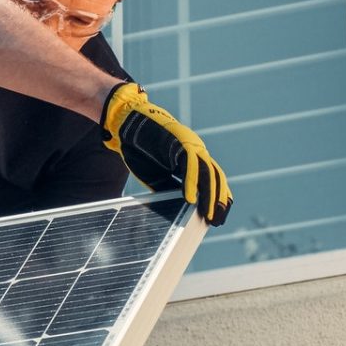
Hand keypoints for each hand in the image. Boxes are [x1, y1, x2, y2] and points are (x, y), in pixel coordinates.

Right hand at [100, 82, 232, 225]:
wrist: (129, 124)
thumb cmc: (141, 150)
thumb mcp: (157, 176)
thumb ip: (170, 187)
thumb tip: (181, 207)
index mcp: (192, 161)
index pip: (211, 182)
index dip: (215, 199)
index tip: (217, 218)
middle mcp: (196, 153)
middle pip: (215, 179)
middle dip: (217, 201)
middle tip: (217, 221)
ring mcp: (191, 146)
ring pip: (208, 173)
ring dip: (210, 195)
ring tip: (209, 214)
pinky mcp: (182, 143)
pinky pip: (190, 165)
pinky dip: (191, 183)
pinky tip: (190, 199)